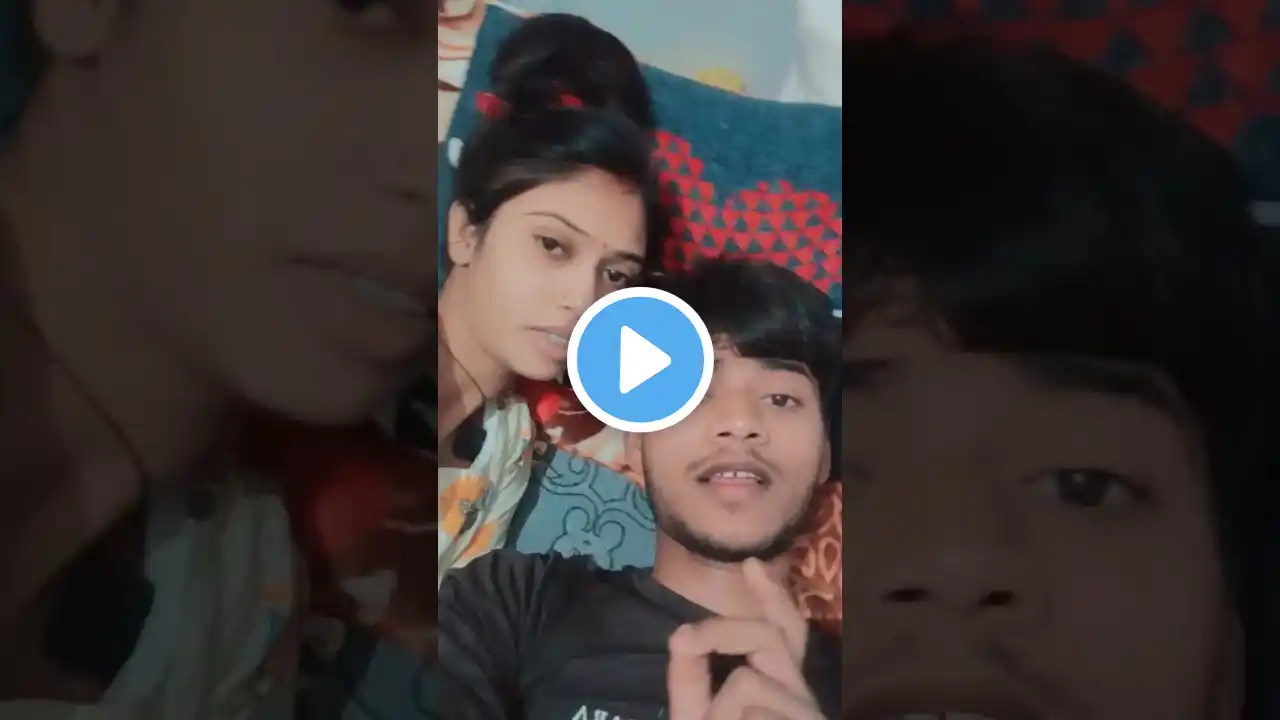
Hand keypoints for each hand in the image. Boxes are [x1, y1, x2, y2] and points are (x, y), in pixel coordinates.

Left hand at [666, 559, 825, 719]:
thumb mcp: (696, 708)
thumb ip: (689, 676)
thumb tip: (679, 634)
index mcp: (779, 680)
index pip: (785, 630)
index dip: (773, 596)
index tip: (751, 564)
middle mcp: (798, 690)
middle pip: (767, 635)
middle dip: (719, 631)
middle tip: (683, 640)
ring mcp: (805, 711)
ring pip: (746, 681)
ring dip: (718, 711)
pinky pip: (750, 712)